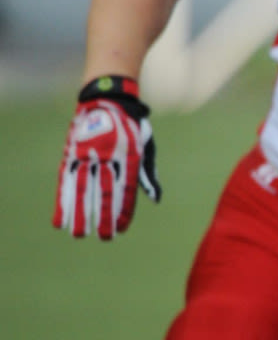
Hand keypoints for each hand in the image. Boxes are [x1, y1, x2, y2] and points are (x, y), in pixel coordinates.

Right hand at [55, 75, 158, 239]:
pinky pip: (66, 182)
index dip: (123, 211)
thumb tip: (156, 200)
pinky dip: (63, 201)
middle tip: (103, 238)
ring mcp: (87, 156)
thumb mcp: (146, 148)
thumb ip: (147, 174)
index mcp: (128, 158)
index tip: (121, 229)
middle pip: (103, 193)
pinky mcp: (71, 155)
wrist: (108, 100)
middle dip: (102, 217)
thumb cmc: (133, 129)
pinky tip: (60, 218)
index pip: (125, 190)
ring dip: (80, 214)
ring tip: (78, 234)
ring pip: (82, 190)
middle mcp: (106, 158)